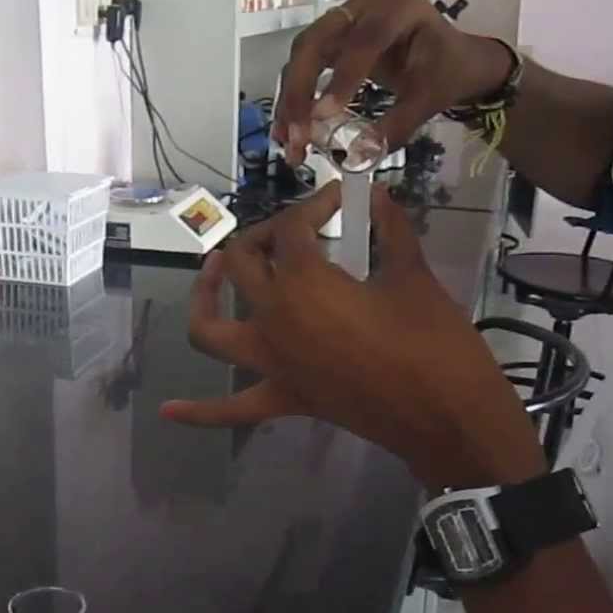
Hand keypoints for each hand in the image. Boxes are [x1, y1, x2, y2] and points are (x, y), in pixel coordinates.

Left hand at [161, 184, 544, 488]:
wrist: (445, 416)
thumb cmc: (432, 342)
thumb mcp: (412, 276)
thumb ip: (390, 231)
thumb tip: (379, 197)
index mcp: (303, 283)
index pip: (293, 230)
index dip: (316, 204)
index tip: (343, 196)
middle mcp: (272, 319)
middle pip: (242, 266)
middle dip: (261, 238)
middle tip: (292, 232)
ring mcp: (270, 364)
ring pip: (210, 331)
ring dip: (204, 300)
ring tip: (216, 275)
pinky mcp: (283, 400)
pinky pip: (229, 411)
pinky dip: (196, 413)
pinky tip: (166, 411)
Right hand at [274, 0, 513, 163]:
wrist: (451, 60)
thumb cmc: (447, 71)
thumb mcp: (430, 97)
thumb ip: (397, 124)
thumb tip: (359, 155)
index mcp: (398, 6)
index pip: (363, 39)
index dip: (341, 77)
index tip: (323, 115)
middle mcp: (364, 5)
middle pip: (316, 42)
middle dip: (300, 92)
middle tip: (296, 136)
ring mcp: (344, 20)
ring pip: (303, 55)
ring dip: (290, 100)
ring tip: (290, 142)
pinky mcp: (332, 39)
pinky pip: (304, 65)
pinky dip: (294, 99)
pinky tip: (288, 130)